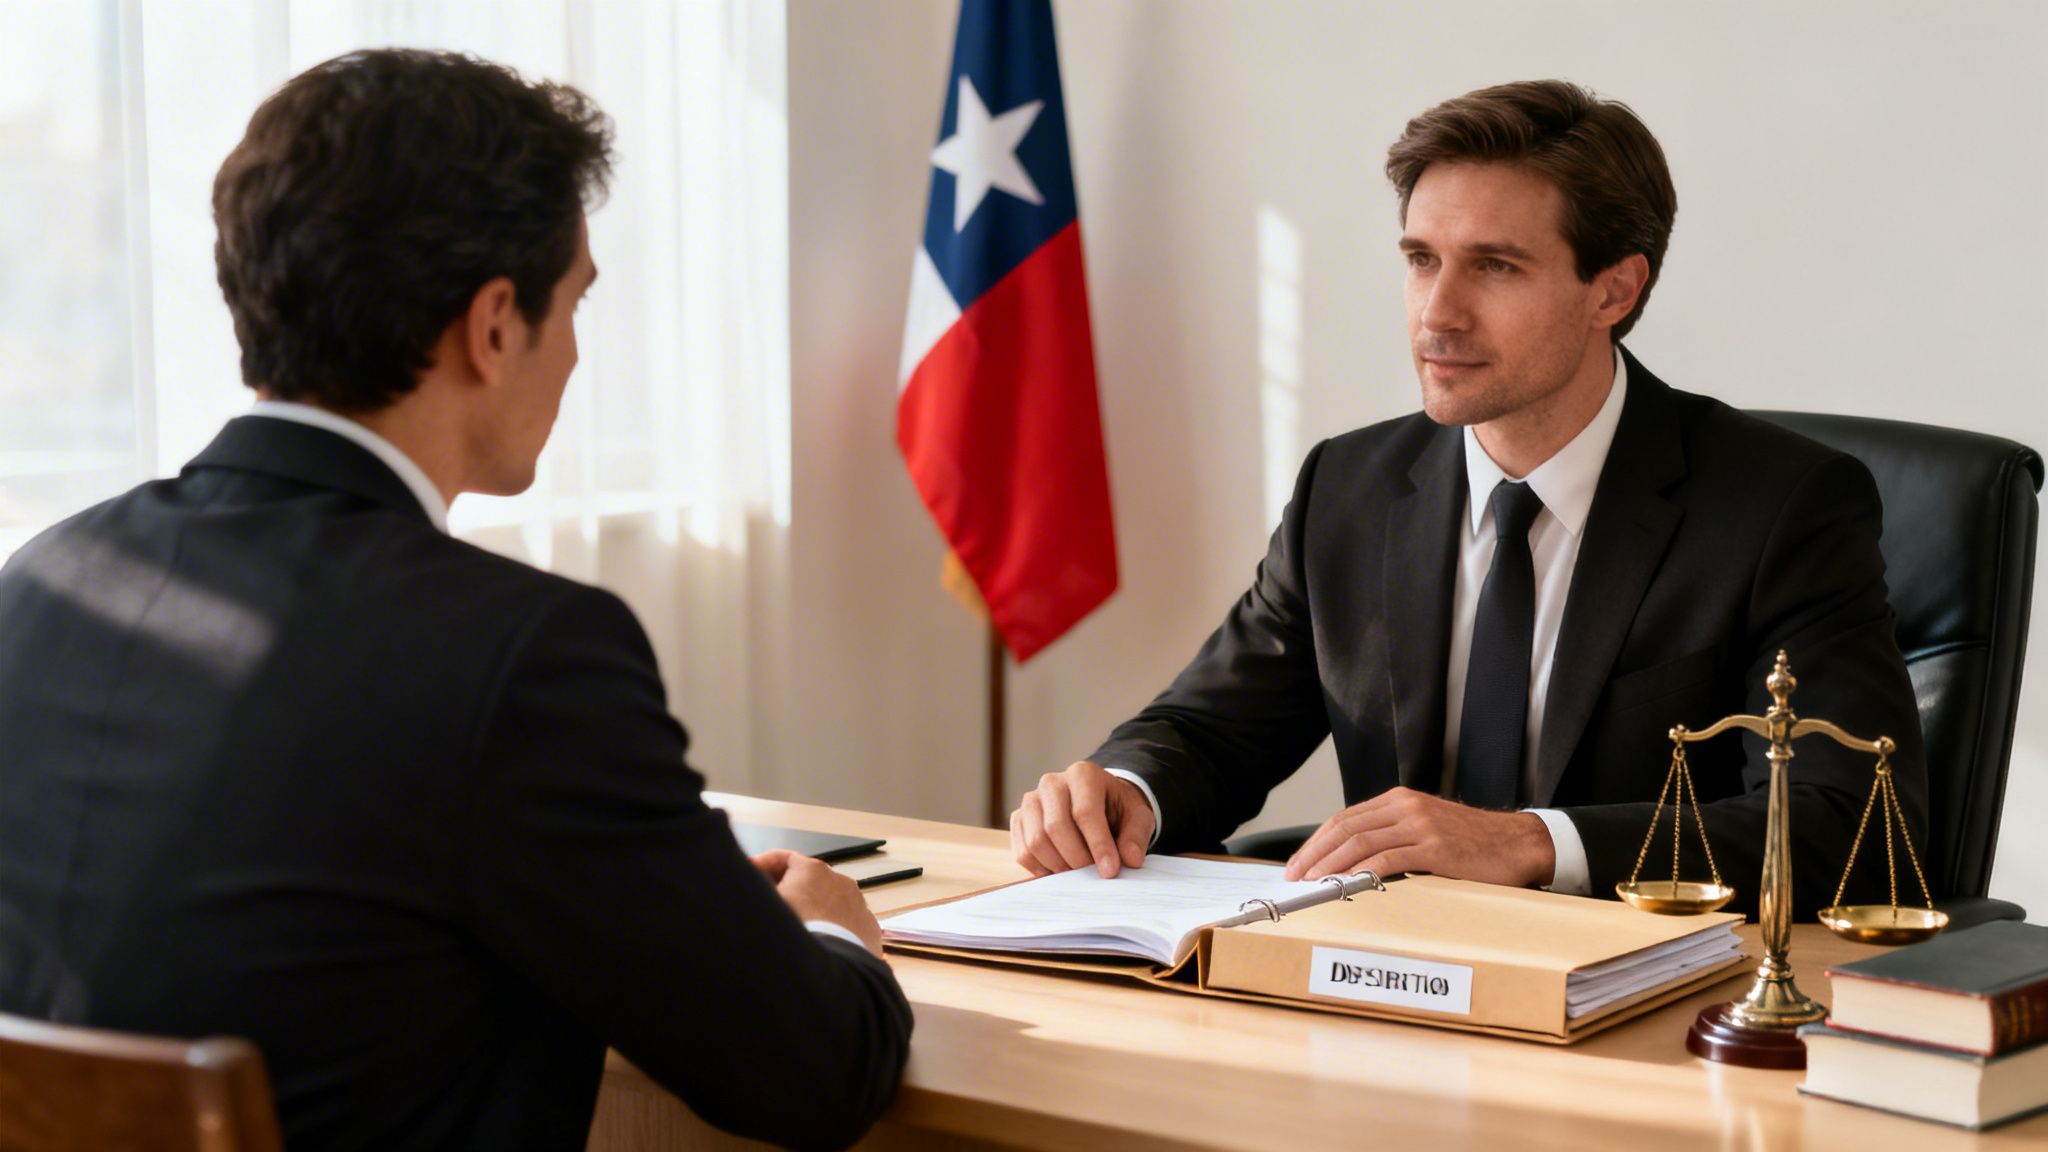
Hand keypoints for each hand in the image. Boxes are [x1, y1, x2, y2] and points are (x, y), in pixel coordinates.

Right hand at [754, 849, 884, 954]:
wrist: (833, 970)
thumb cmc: (795, 934)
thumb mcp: (764, 907)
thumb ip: (756, 890)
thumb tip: (753, 889)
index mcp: (812, 869)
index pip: (782, 859)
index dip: (762, 866)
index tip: (749, 877)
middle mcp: (840, 880)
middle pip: (807, 880)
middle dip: (788, 890)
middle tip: (769, 906)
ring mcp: (858, 904)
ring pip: (829, 902)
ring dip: (812, 910)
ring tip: (796, 930)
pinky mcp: (868, 928)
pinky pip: (846, 923)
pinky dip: (833, 929)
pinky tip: (820, 944)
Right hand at [1010, 760, 1155, 877]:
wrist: (1098, 804)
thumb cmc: (1117, 810)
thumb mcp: (1137, 817)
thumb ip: (1136, 836)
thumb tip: (1130, 859)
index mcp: (1083, 775)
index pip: (1085, 812)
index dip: (1098, 845)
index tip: (1110, 871)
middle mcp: (1052, 783)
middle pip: (1055, 827)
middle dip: (1076, 859)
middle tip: (1093, 876)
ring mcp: (1031, 800)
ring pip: (1036, 842)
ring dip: (1059, 866)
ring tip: (1079, 875)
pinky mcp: (1019, 820)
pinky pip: (1023, 853)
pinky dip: (1042, 870)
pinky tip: (1061, 872)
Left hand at [1283, 787, 1555, 887]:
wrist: (1518, 844)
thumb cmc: (1472, 843)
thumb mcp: (1427, 827)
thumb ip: (1394, 835)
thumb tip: (1352, 860)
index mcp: (1400, 800)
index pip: (1345, 818)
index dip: (1316, 841)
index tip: (1298, 862)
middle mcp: (1406, 807)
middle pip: (1345, 828)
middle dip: (1314, 854)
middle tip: (1295, 875)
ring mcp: (1420, 825)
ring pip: (1360, 843)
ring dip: (1330, 865)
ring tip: (1312, 884)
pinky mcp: (1435, 848)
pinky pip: (1388, 859)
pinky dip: (1361, 872)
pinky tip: (1346, 885)